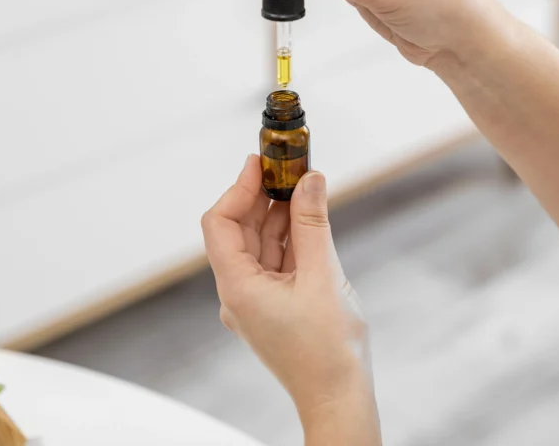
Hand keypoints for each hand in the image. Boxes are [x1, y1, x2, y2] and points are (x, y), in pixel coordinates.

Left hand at [201, 155, 372, 416]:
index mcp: (237, 288)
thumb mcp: (323, 276)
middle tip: (288, 166)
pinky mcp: (274, 307)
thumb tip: (310, 179)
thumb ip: (313, 223)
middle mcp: (238, 294)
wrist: (339, 396)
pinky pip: (274, 263)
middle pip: (239, 231)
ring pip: (259, 245)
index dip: (238, 188)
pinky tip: (309, 219)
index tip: (262, 162)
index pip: (220, 223)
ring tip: (304, 186)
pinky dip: (289, 239)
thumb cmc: (329, 348)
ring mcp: (255, 302)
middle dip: (263, 197)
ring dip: (279, 215)